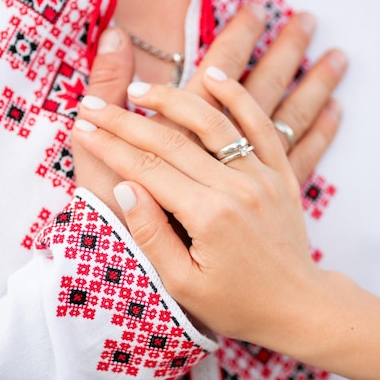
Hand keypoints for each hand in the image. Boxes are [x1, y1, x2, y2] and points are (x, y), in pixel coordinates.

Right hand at [73, 66, 325, 345]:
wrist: (297, 306)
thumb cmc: (238, 304)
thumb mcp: (184, 286)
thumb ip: (152, 236)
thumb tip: (124, 188)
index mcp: (208, 217)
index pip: (146, 168)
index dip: (109, 146)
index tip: (82, 127)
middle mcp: (236, 188)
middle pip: (171, 141)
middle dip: (125, 120)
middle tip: (92, 104)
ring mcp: (262, 177)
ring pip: (213, 122)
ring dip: (174, 100)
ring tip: (139, 88)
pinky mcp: (280, 174)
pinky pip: (260, 126)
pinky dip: (238, 97)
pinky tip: (214, 75)